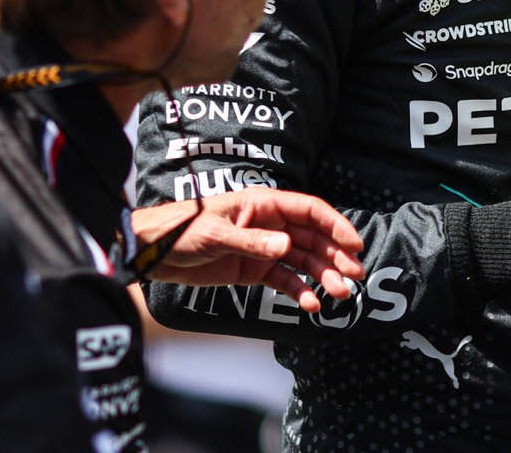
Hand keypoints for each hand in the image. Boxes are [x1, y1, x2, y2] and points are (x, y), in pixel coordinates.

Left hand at [131, 189, 364, 311]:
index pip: (309, 211)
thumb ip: (252, 242)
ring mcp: (264, 248)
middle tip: (355, 277)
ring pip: (303, 261)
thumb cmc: (182, 231)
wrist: (155, 253)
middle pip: (313, 238)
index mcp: (264, 204)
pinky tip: (311, 306)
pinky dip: (298, 292)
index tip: (354, 245)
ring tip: (340, 296)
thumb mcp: (216, 234)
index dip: (335, 225)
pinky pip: (284, 280)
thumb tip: (286, 247)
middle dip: (335, 257)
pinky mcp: (254, 270)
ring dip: (322, 277)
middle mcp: (270, 224)